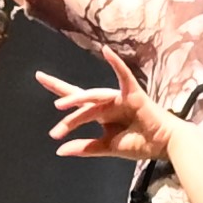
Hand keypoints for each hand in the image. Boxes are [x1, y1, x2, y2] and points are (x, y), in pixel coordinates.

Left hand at [37, 47, 173, 163]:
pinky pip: (124, 76)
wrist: (163, 145)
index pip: (76, 102)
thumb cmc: (140, 143)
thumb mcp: (107, 147)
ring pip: (94, 97)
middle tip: (48, 99)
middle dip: (64, 99)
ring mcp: (120, 97)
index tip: (39, 76)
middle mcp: (107, 103)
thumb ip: (85, 147)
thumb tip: (59, 150)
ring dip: (78, 101)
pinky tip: (107, 52)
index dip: (59, 91)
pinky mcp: (134, 93)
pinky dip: (116, 64)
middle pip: (81, 99)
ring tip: (61, 108)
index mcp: (101, 114)